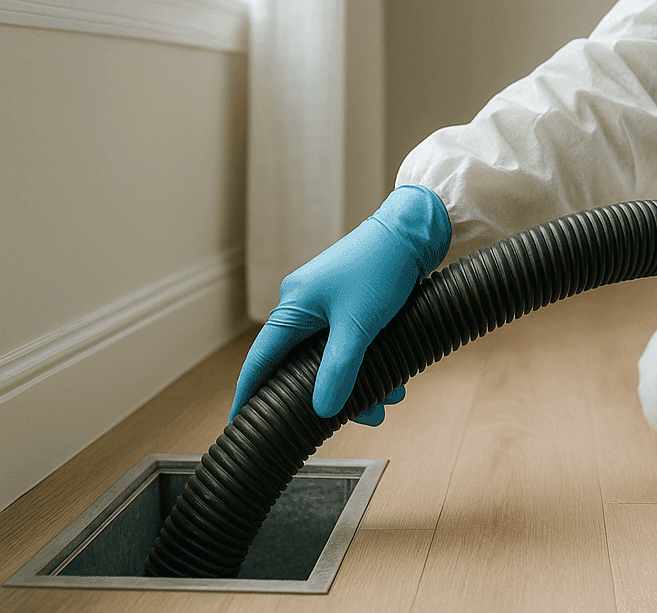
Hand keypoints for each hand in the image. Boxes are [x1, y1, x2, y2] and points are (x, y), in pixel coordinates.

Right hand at [230, 184, 450, 423]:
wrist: (414, 233)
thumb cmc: (381, 268)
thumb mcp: (359, 325)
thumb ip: (340, 369)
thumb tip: (323, 411)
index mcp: (293, 308)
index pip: (260, 360)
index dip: (249, 394)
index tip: (239, 425)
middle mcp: (304, 307)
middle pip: (302, 365)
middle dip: (327, 396)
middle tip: (356, 418)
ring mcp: (327, 305)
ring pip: (332, 357)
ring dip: (359, 381)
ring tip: (390, 400)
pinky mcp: (351, 305)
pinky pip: (351, 344)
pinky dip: (369, 363)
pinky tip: (396, 379)